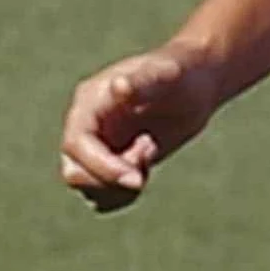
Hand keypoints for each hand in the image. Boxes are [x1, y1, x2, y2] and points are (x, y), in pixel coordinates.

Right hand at [60, 48, 223, 210]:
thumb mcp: (166, 74)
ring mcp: (96, 148)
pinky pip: (102, 197)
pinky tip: (146, 170)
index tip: (138, 176)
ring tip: (149, 150)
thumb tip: (118, 86)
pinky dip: (123, 196)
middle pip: (75, 172)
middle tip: (146, 162)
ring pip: (88, 188)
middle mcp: (86, 127)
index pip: (76, 145)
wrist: (194, 83)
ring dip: (120, 187)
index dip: (101, 167)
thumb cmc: (180, 73)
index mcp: (89, 103)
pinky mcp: (110, 164)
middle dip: (110, 181)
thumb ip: (142, 81)